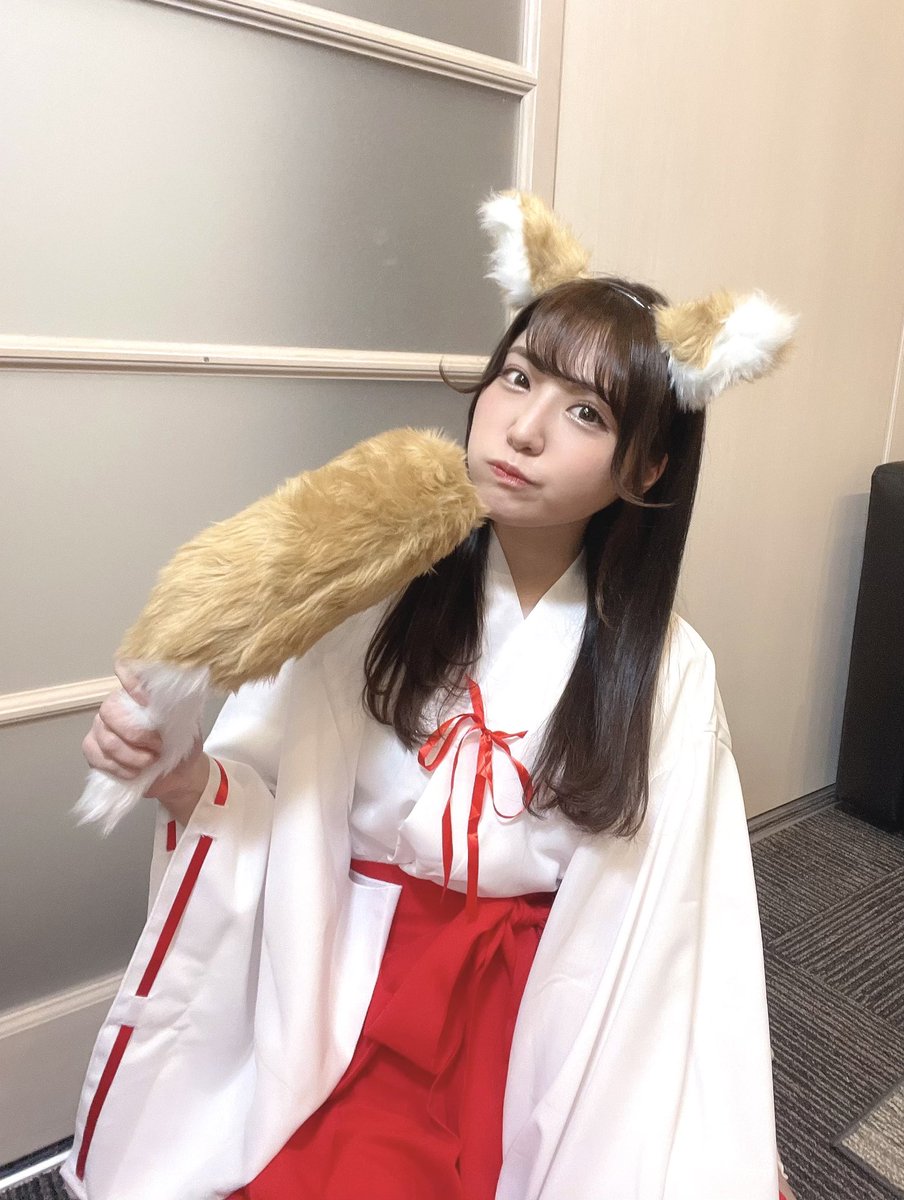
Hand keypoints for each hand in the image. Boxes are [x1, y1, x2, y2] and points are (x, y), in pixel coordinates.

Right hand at [82, 661, 209, 818]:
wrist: (179, 774)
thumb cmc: (183, 743)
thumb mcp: (189, 721)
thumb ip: (181, 704)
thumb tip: (181, 686)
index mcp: (140, 692)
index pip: (125, 668)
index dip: (129, 679)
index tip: (145, 700)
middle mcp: (117, 704)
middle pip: (110, 709)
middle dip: (136, 734)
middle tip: (158, 747)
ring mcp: (101, 727)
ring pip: (106, 738)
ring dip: (132, 756)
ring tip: (150, 762)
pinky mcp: (93, 749)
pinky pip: (96, 756)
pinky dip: (119, 768)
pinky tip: (134, 772)